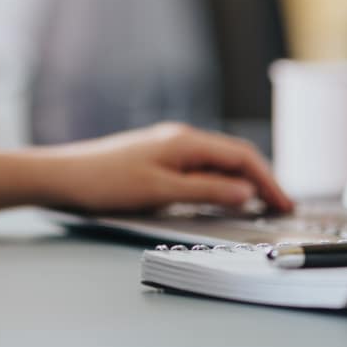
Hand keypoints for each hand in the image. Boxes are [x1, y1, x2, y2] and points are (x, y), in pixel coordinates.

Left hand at [39, 122, 294, 215]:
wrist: (62, 176)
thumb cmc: (105, 181)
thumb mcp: (161, 190)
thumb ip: (206, 190)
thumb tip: (246, 192)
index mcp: (186, 141)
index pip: (241, 156)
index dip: (268, 181)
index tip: (284, 204)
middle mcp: (180, 139)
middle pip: (233, 157)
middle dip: (261, 180)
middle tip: (280, 207)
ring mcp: (167, 148)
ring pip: (217, 163)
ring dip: (241, 182)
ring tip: (260, 205)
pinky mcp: (155, 160)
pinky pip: (199, 169)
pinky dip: (219, 183)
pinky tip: (221, 198)